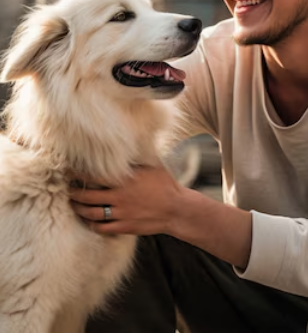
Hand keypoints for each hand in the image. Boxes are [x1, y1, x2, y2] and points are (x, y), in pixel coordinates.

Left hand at [68, 164, 185, 235]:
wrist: (177, 209)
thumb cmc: (167, 185)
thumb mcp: (153, 166)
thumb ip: (137, 159)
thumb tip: (129, 143)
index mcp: (124, 180)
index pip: (93, 176)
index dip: (77, 174)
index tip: (68, 171)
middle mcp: (119, 197)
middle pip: (86, 196)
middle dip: (73, 194)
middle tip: (67, 191)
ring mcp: (121, 213)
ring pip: (90, 213)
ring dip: (79, 209)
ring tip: (74, 205)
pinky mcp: (125, 226)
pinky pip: (101, 228)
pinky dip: (92, 225)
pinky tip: (90, 220)